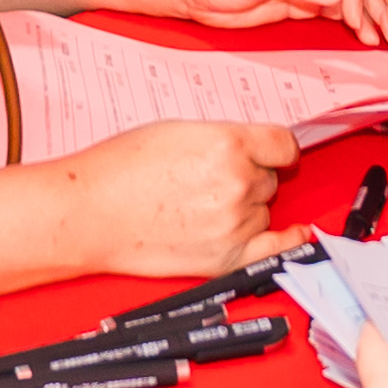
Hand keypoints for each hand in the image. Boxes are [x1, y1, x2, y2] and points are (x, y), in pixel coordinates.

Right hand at [55, 119, 295, 278]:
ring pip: (263, 211)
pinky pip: (275, 249)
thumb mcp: (179, 130)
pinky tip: (297, 234)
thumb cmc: (122, 168)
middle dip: (247, 177)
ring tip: (198, 207)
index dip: (273, 149)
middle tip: (205, 180)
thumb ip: (223, 139)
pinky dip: (288, 241)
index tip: (271, 153)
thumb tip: (251, 150)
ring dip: (244, 209)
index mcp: (229, 143)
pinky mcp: (226, 257)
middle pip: (268, 179)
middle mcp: (239, 183)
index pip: (282, 144)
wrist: (90, 212)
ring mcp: (235, 224)